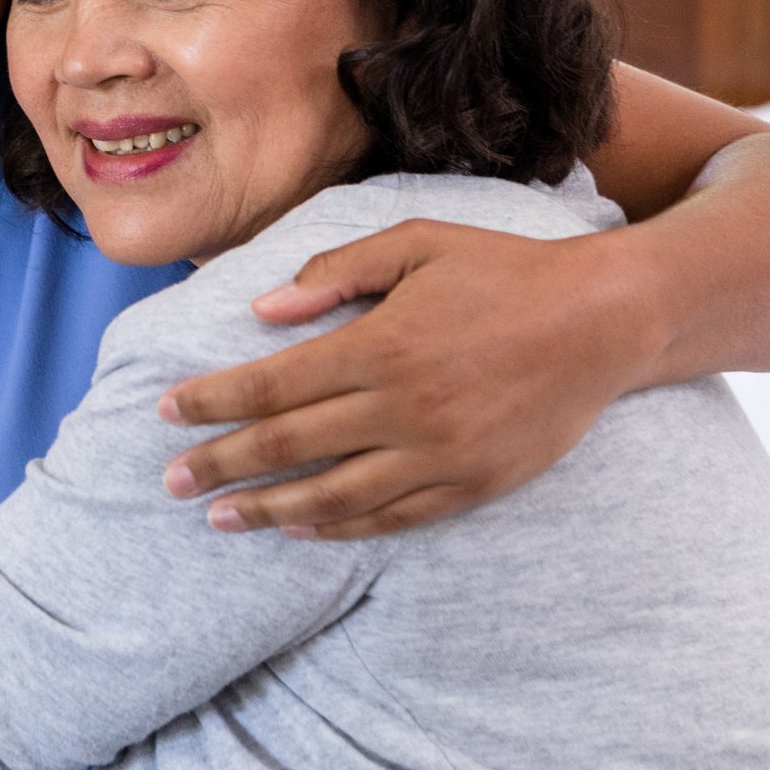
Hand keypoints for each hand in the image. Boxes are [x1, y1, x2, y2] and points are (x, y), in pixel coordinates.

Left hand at [156, 220, 665, 539]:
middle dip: (221, 464)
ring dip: (267, 509)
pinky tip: (300, 527)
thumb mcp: (416, 242)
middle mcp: (404, 408)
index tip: (166, 411)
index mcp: (381, 345)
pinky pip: (392, 518)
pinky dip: (339, 527)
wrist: (603, 320)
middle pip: (289, 445)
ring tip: (219, 518)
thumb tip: (263, 309)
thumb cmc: (502, 270)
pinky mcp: (472, 485)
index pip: (272, 384)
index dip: (212, 401)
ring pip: (333, 495)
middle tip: (169, 482)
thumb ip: (336, 270)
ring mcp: (440, 454)